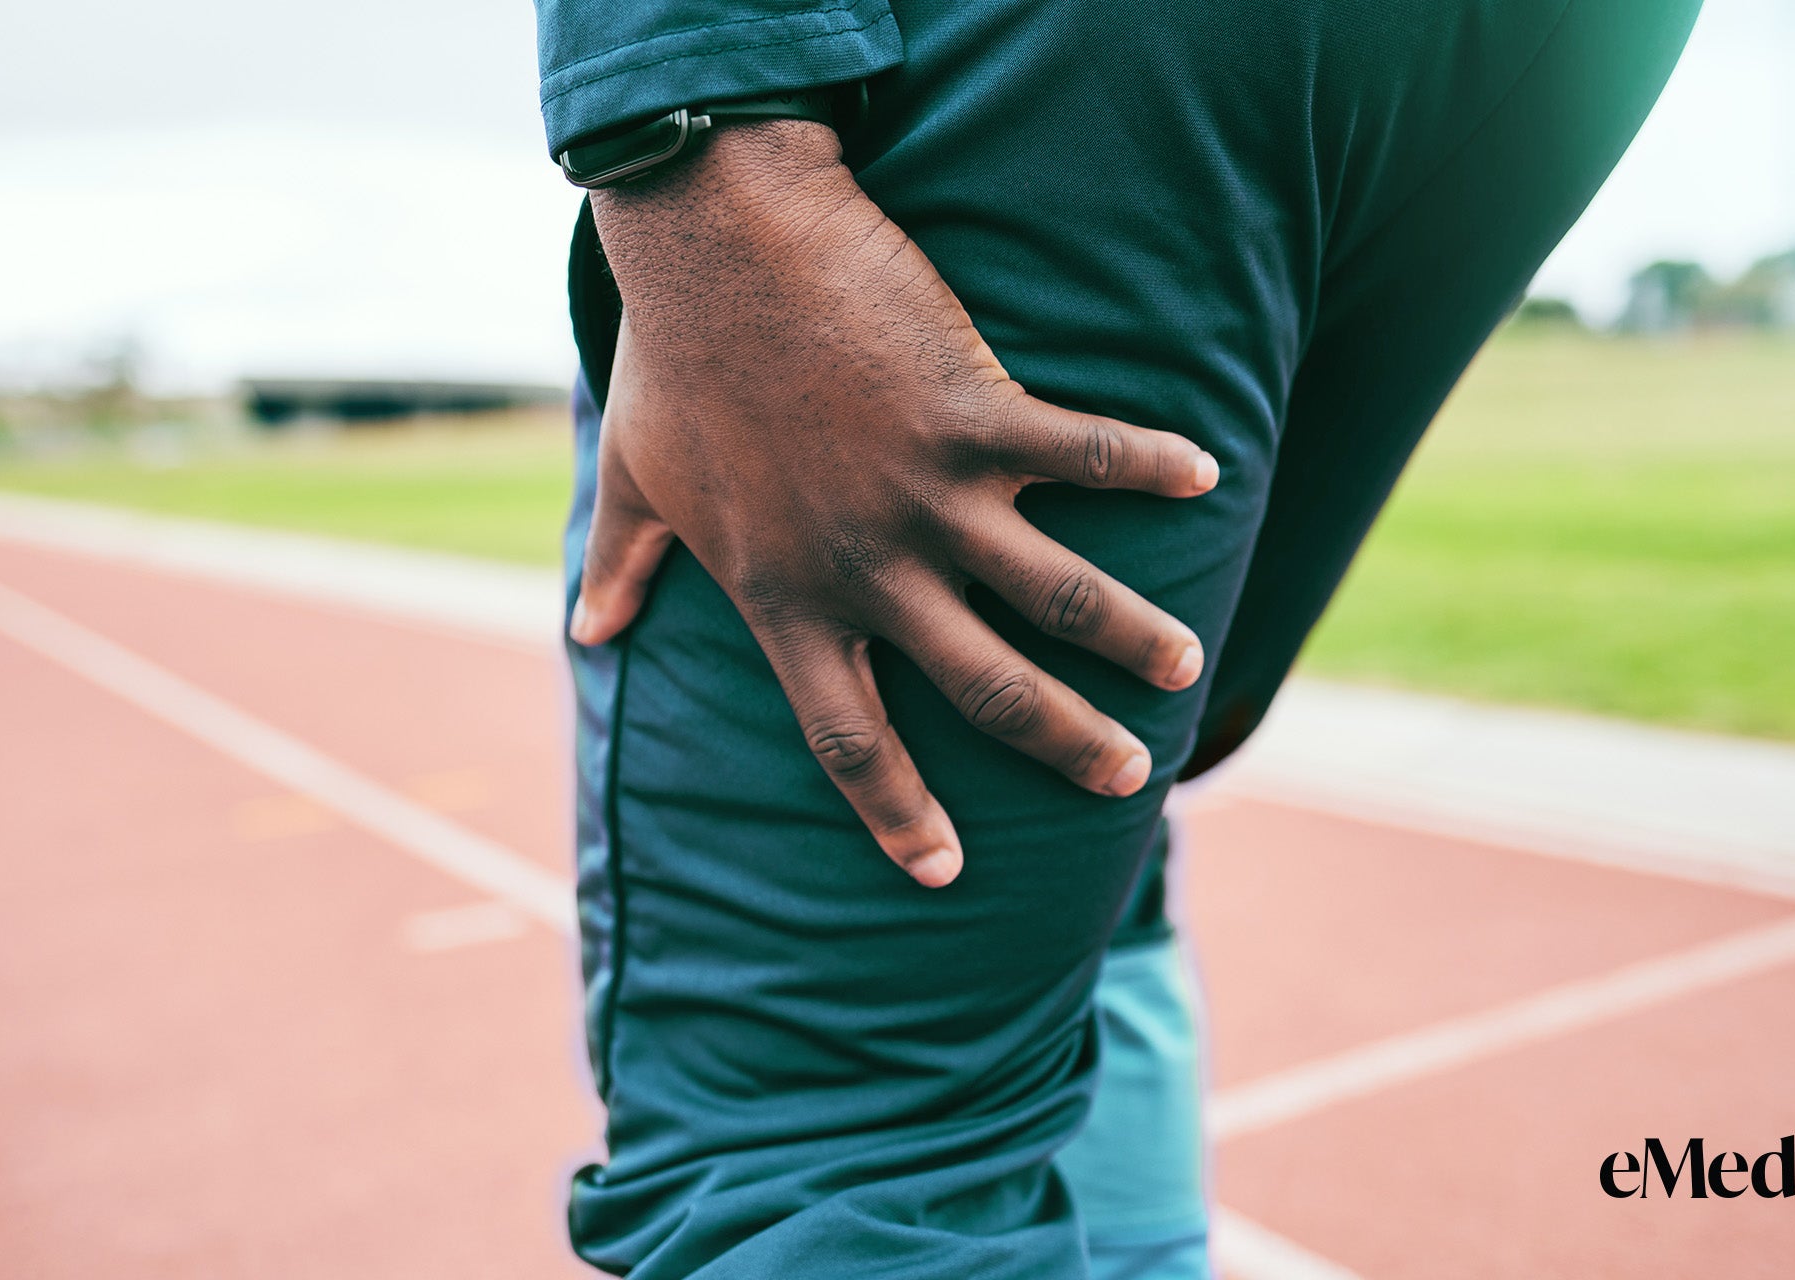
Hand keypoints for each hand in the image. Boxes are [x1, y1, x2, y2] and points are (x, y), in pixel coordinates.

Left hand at [569, 120, 1215, 887]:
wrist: (716, 240)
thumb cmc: (676, 358)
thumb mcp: (635, 479)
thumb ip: (623, 566)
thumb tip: (589, 633)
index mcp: (785, 596)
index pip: (845, 738)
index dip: (896, 812)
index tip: (941, 870)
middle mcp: (866, 568)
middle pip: (985, 690)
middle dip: (1064, 744)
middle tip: (1126, 780)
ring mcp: (926, 495)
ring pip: (1056, 596)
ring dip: (1131, 637)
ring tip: (1184, 668)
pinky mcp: (973, 413)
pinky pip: (1084, 453)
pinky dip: (1151, 464)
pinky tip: (1205, 475)